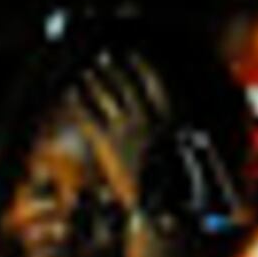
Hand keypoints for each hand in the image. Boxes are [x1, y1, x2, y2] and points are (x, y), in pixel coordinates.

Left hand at [69, 53, 175, 216]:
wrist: (162, 204)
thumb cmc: (177, 179)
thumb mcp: (184, 145)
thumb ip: (174, 124)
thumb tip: (169, 112)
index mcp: (172, 114)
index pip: (155, 80)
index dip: (142, 64)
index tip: (134, 52)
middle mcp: (149, 117)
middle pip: (127, 84)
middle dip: (115, 67)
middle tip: (105, 55)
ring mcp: (127, 129)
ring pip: (107, 96)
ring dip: (96, 79)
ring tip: (88, 69)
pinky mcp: (108, 144)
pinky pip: (90, 115)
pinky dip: (80, 101)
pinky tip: (72, 92)